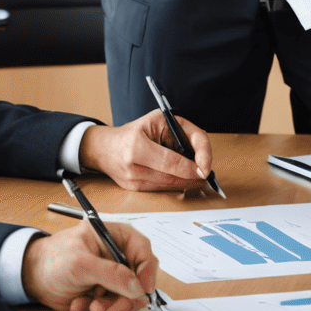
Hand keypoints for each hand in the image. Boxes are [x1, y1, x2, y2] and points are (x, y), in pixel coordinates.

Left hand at [20, 219, 156, 310]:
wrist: (32, 277)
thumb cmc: (54, 258)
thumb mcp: (82, 264)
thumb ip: (111, 274)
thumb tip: (137, 287)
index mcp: (115, 237)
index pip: (142, 250)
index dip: (148, 270)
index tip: (144, 290)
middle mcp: (116, 256)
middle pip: (137, 279)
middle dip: (126, 298)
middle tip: (113, 310)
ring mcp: (110, 276)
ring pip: (126, 297)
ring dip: (111, 306)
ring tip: (93, 308)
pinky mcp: (102, 292)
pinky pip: (111, 306)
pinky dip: (98, 309)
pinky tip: (80, 304)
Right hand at [79, 109, 213, 191]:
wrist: (105, 148)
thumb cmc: (135, 131)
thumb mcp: (159, 120)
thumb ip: (183, 133)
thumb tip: (201, 158)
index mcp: (136, 145)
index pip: (171, 161)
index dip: (191, 167)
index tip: (205, 169)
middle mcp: (132, 165)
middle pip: (171, 176)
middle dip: (191, 175)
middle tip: (205, 171)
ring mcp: (131, 180)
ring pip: (168, 185)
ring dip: (184, 180)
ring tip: (193, 171)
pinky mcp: (133, 190)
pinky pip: (160, 189)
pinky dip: (172, 183)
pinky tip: (178, 176)